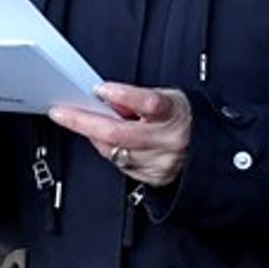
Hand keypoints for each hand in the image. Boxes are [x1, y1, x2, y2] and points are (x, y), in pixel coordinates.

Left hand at [49, 83, 191, 188]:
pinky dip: (109, 151)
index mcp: (174, 113)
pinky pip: (120, 165)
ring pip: (115, 152)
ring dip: (94, 137)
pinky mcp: (154, 178)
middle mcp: (168, 140)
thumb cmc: (181, 118)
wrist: (206, 149)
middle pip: (120, 134)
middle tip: (62, 113)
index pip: (149, 103)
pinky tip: (107, 142)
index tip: (100, 89)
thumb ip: (137, 99)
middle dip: (84, 122)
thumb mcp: (167, 97)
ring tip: (86, 123)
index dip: (124, 96)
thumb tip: (106, 98)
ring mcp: (160, 162)